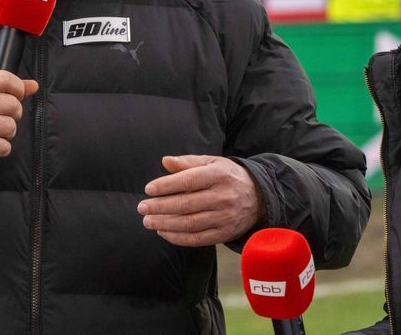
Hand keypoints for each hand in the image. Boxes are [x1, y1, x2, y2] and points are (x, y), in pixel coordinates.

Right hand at [0, 70, 37, 174]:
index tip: (16, 97)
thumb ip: (4, 88)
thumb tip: (33, 85)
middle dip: (12, 115)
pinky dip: (0, 149)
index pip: (6, 79)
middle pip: (13, 105)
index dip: (18, 89)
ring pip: (10, 126)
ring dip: (6, 134)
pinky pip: (4, 146)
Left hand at [137, 155, 262, 246]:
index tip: (148, 189)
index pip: (188, 181)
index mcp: (219, 175)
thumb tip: (165, 161)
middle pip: (186, 204)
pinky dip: (177, 238)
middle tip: (142, 208)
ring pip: (190, 223)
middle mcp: (223, 197)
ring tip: (148, 221)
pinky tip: (163, 232)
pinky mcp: (224, 234)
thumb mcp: (212, 163)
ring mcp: (225, 217)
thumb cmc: (228, 176)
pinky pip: (197, 239)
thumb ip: (188, 162)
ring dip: (165, 224)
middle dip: (160, 207)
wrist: (259, 197)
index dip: (166, 186)